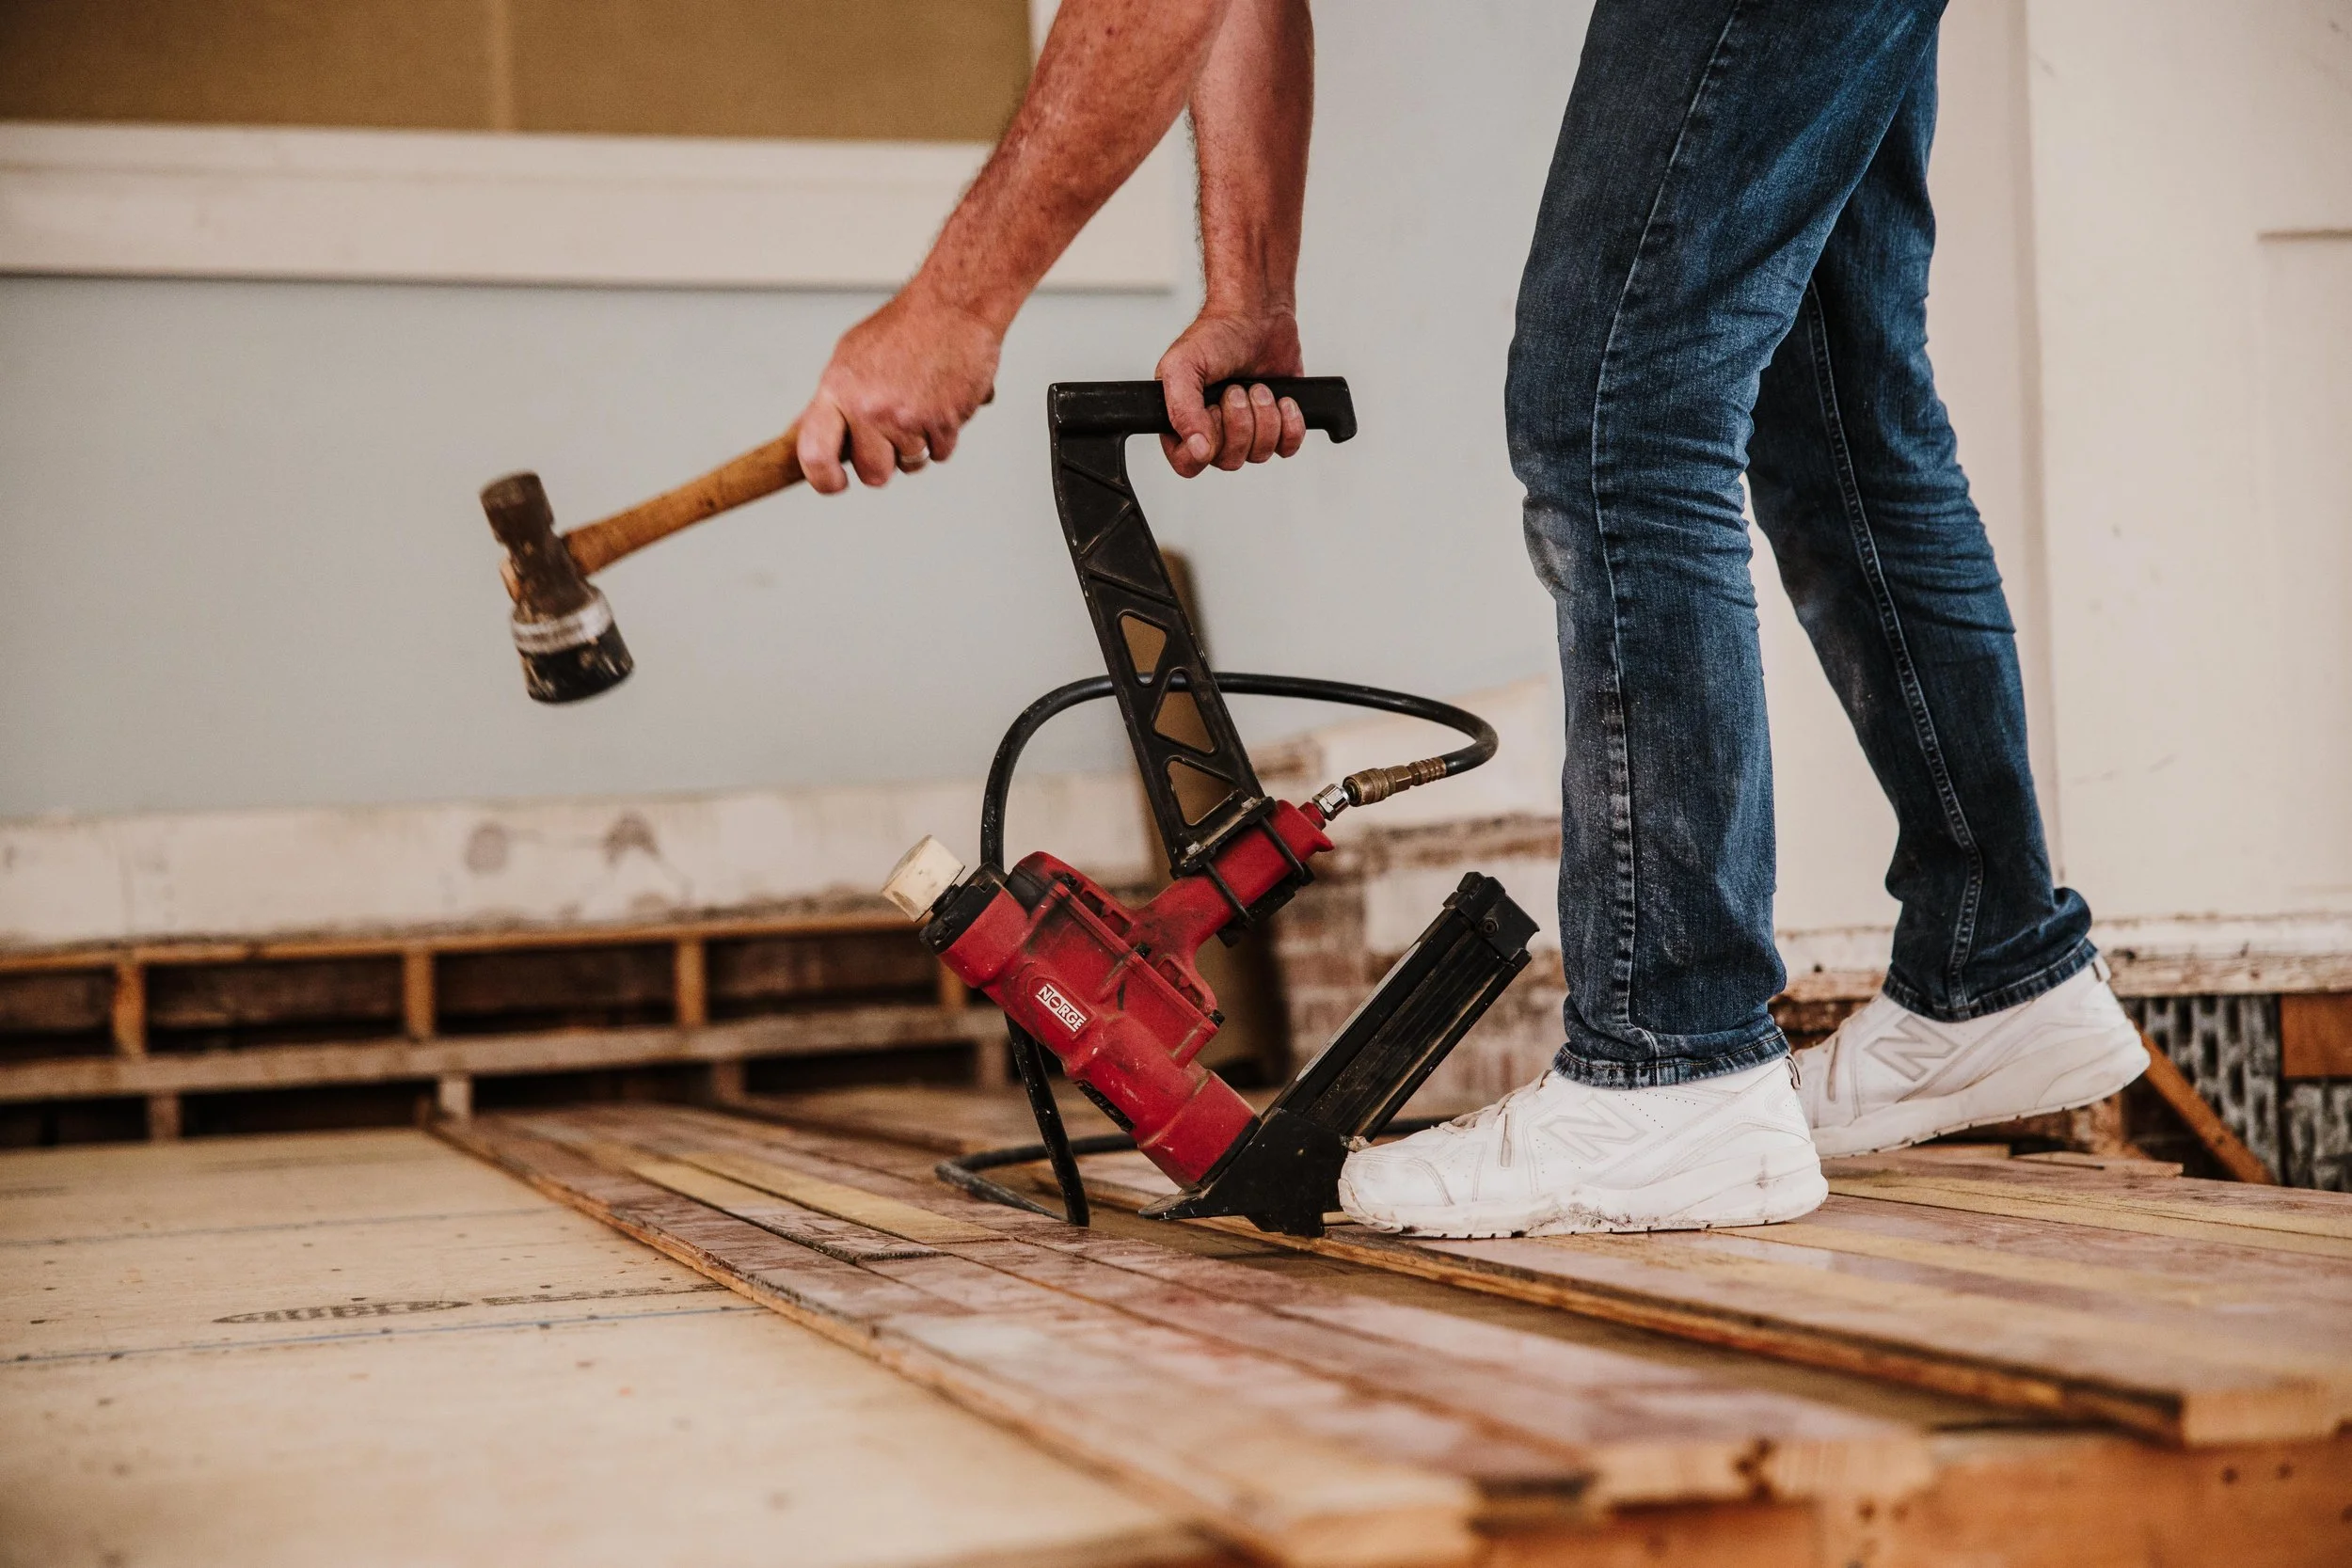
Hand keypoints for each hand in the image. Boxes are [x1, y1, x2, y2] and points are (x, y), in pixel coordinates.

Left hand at [794, 289, 1001, 493]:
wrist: (953, 306)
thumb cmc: (903, 328)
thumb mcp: (850, 357)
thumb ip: (830, 401)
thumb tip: (801, 434)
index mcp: (839, 391)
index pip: (815, 453)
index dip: (823, 479)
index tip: (835, 483)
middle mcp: (869, 409)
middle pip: (873, 473)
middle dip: (884, 463)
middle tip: (892, 437)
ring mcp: (907, 417)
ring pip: (911, 464)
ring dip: (919, 444)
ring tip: (922, 404)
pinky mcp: (945, 422)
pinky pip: (940, 453)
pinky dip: (943, 435)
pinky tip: (942, 401)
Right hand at [1154, 305, 1307, 476]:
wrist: (1256, 315)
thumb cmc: (1214, 335)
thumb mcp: (1183, 366)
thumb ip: (1182, 411)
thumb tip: (1199, 451)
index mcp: (1184, 423)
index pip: (1189, 464)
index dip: (1205, 447)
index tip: (1212, 413)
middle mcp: (1214, 432)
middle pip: (1230, 460)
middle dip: (1240, 421)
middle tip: (1237, 389)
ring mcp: (1248, 431)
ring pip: (1260, 454)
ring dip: (1264, 417)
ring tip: (1259, 387)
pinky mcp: (1278, 425)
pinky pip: (1287, 448)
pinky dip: (1290, 424)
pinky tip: (1283, 399)